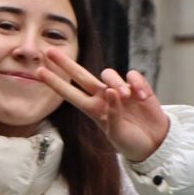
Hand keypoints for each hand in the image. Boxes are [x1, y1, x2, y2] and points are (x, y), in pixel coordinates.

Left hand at [39, 49, 170, 163]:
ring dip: (117, 82)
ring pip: (109, 74)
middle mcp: (104, 97)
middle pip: (81, 76)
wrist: (154, 143)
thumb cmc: (131, 142)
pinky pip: (133, 75)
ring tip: (127, 97)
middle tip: (49, 50)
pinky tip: (143, 96)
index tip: (39, 72)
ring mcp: (120, 91)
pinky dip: (137, 84)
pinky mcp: (138, 87)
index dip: (55, 83)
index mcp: (94, 110)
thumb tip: (111, 91)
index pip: (70, 94)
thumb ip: (113, 113)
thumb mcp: (117, 133)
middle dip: (66, 64)